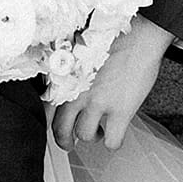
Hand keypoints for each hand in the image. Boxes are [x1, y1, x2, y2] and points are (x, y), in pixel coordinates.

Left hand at [50, 15, 173, 150]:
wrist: (137, 38)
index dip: (48, 121)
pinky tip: (114, 134)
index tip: (53, 125)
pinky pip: (112, 141)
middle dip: (64, 141)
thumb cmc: (109, 40)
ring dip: (91, 137)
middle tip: (69, 143)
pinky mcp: (121, 111)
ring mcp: (98, 103)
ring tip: (97, 130)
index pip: (45, 107)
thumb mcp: (76, 54)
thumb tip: (58, 88)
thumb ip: (66, 74)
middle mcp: (76, 92)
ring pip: (85, 136)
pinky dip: (112, 142)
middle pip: (60, 129)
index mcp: (65, 78)